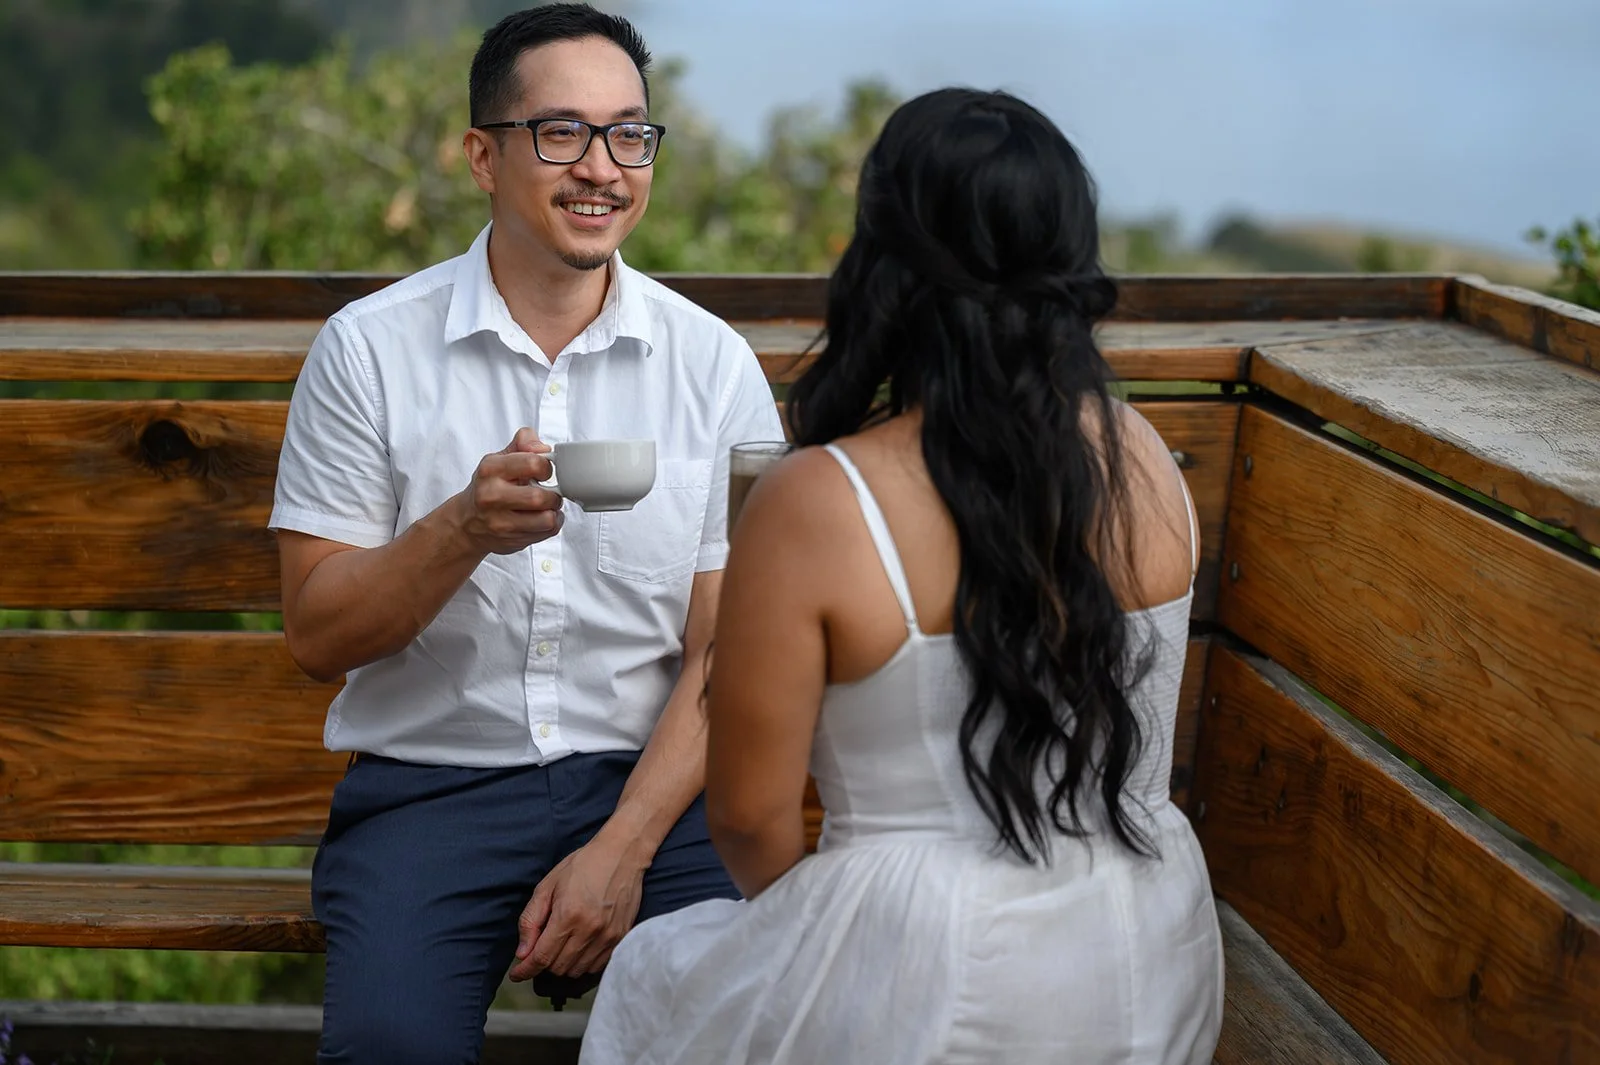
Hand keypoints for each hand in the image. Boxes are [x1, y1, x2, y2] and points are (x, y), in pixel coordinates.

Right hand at [454, 428, 563, 554]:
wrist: (467, 522)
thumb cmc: (488, 487)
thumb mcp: (500, 459)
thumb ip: (523, 444)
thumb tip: (542, 448)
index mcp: (491, 469)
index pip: (533, 463)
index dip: (546, 468)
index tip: (544, 473)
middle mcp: (492, 495)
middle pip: (540, 497)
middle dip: (553, 494)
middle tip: (549, 493)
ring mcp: (500, 521)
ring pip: (547, 519)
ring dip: (554, 512)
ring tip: (546, 507)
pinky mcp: (511, 540)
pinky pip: (547, 532)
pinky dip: (552, 525)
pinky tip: (541, 518)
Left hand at [509, 834, 647, 980]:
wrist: (621, 854)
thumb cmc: (582, 866)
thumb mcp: (547, 886)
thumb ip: (531, 920)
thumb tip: (522, 953)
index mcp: (568, 915)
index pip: (541, 957)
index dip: (525, 970)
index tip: (516, 974)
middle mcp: (589, 930)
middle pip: (558, 968)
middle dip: (544, 963)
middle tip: (541, 948)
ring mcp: (608, 936)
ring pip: (577, 970)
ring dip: (563, 964)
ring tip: (561, 945)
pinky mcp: (621, 937)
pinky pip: (596, 966)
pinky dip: (583, 963)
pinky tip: (579, 946)